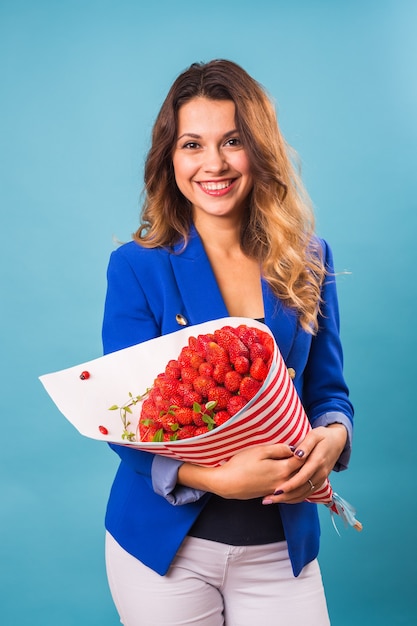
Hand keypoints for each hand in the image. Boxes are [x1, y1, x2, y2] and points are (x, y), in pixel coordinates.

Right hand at [179, 443, 301, 499]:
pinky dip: (294, 481)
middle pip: (302, 472)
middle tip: (310, 451)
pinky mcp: (271, 492)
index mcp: (283, 469)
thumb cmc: (241, 464)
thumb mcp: (260, 451)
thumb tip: (293, 448)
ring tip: (305, 463)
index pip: (302, 459)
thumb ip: (278, 449)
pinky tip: (293, 474)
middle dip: (308, 462)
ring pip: (297, 481)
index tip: (308, 441)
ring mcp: (278, 489)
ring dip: (302, 473)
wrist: (228, 484)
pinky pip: (289, 487)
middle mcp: (284, 481)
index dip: (306, 450)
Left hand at [262, 424, 347, 504]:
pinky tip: (283, 498)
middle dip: (285, 496)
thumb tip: (297, 455)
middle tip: (268, 499)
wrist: (337, 441)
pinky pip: (307, 493)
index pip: (302, 477)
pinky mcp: (320, 481)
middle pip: (302, 489)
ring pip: (304, 494)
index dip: (290, 485)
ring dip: (288, 499)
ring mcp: (321, 479)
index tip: (276, 490)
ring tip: (271, 501)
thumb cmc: (323, 436)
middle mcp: (320, 473)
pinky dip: (295, 498)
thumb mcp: (314, 435)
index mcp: (318, 461)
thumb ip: (306, 445)